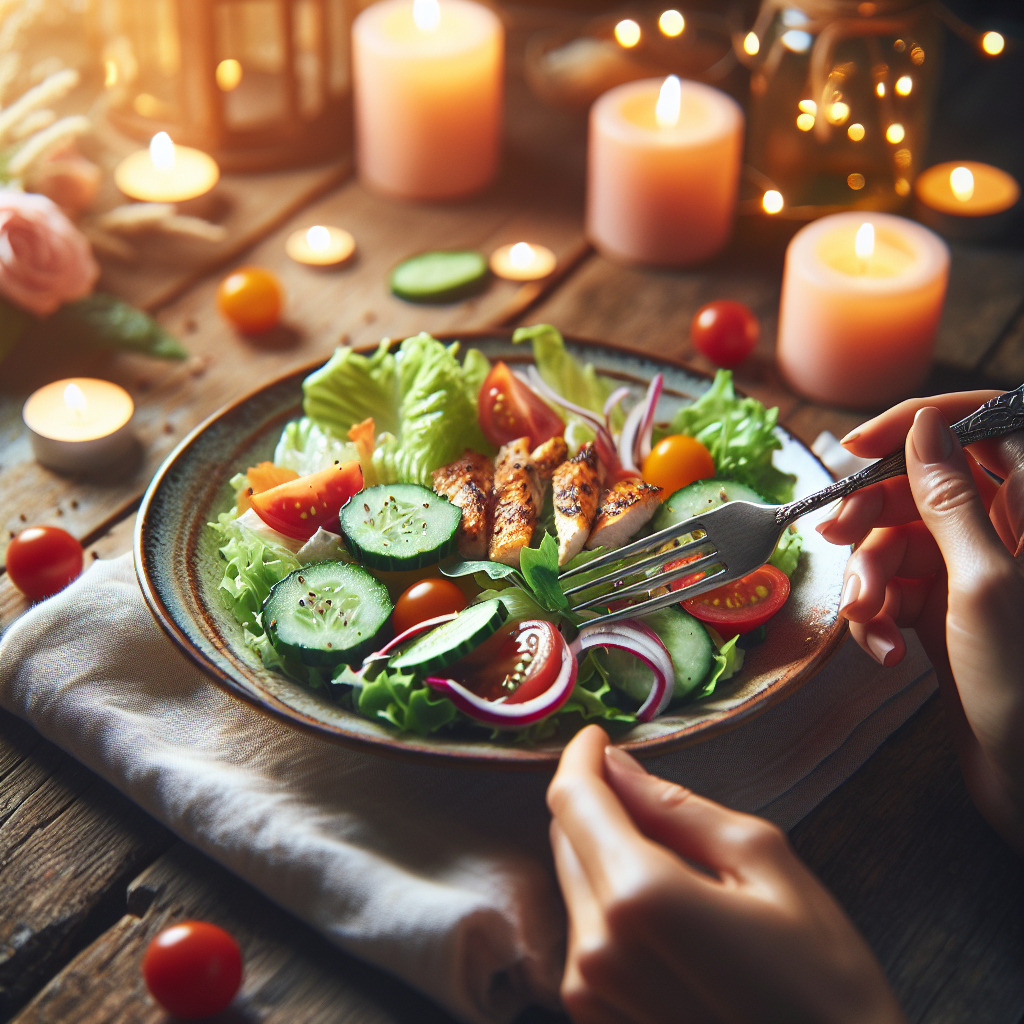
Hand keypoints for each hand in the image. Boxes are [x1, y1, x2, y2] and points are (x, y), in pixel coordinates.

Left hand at [546, 725, 903, 1023]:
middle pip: (566, 839)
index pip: (573, 800)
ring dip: (606, 857)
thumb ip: (678, 808)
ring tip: (680, 873)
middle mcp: (598, 950)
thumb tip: (617, 765)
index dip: (582, 757)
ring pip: (574, 885)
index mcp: (640, 897)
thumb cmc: (823, 982)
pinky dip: (612, 908)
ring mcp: (592, 996)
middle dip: (598, 804)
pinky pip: (585, 937)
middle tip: (648, 795)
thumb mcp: (764, 864)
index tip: (599, 737)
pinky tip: (670, 923)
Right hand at [817, 395, 1023, 851]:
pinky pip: (891, 590)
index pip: (978, 426)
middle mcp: (1001, 531)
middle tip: (834, 537)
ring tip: (869, 621)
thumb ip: (950, 500)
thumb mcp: (985, 583)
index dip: (916, 424)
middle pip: (918, 485)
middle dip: (871, 515)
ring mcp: (968, 573)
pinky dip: (876, 617)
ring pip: (895, 542)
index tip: (854, 448)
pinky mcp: (941, 613)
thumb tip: (922, 428)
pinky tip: (884, 652)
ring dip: (868, 581)